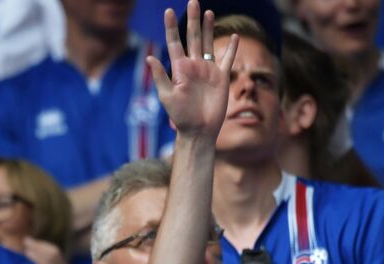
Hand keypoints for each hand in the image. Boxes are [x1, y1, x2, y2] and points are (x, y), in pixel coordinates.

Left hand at [150, 0, 235, 139]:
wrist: (198, 130)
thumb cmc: (180, 117)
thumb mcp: (167, 97)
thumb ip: (160, 77)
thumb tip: (150, 57)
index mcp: (179, 68)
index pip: (174, 43)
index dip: (172, 27)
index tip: (168, 11)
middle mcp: (193, 66)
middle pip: (193, 37)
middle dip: (192, 19)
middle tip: (193, 0)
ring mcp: (208, 70)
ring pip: (208, 43)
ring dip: (208, 28)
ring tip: (207, 12)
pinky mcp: (221, 77)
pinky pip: (227, 59)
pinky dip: (231, 48)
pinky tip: (233, 35)